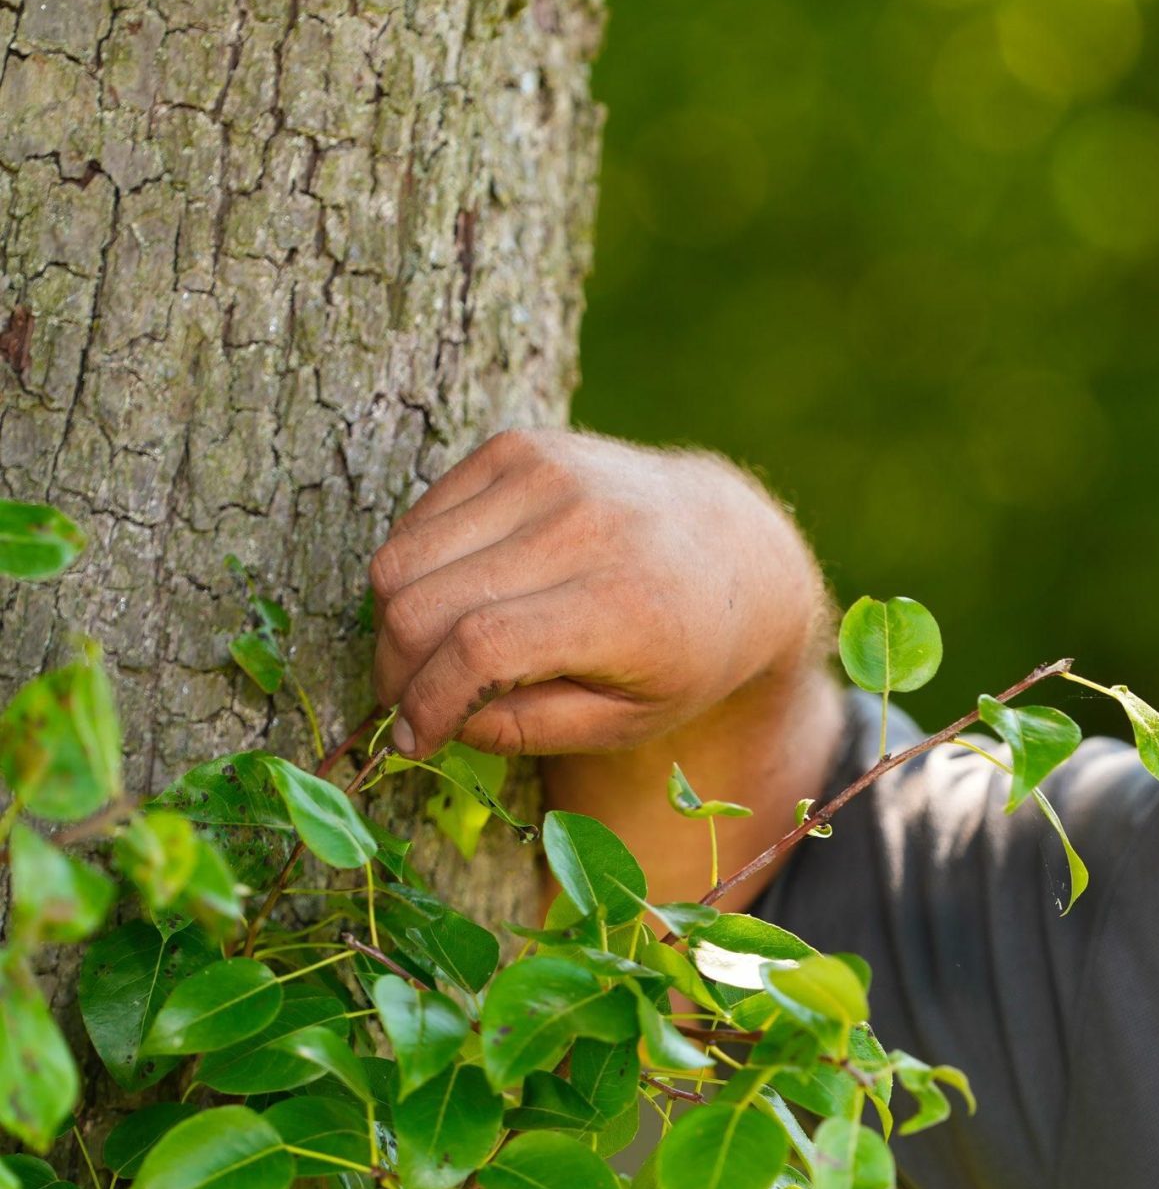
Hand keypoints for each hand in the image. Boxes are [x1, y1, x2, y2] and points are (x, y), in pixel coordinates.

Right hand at [370, 428, 828, 758]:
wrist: (734, 545)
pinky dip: (414, 569)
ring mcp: (546, 475)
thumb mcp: (634, 718)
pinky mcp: (519, 447)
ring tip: (423, 658)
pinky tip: (448, 600)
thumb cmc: (683, 649)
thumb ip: (535, 728)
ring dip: (393, 620)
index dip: (427, 702)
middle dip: (396, 668)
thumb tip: (438, 719)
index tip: (410, 740)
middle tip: (407, 703)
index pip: (481, 647)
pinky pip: (420, 517)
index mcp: (621, 603)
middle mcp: (582, 527)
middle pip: (425, 601)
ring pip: (404, 556)